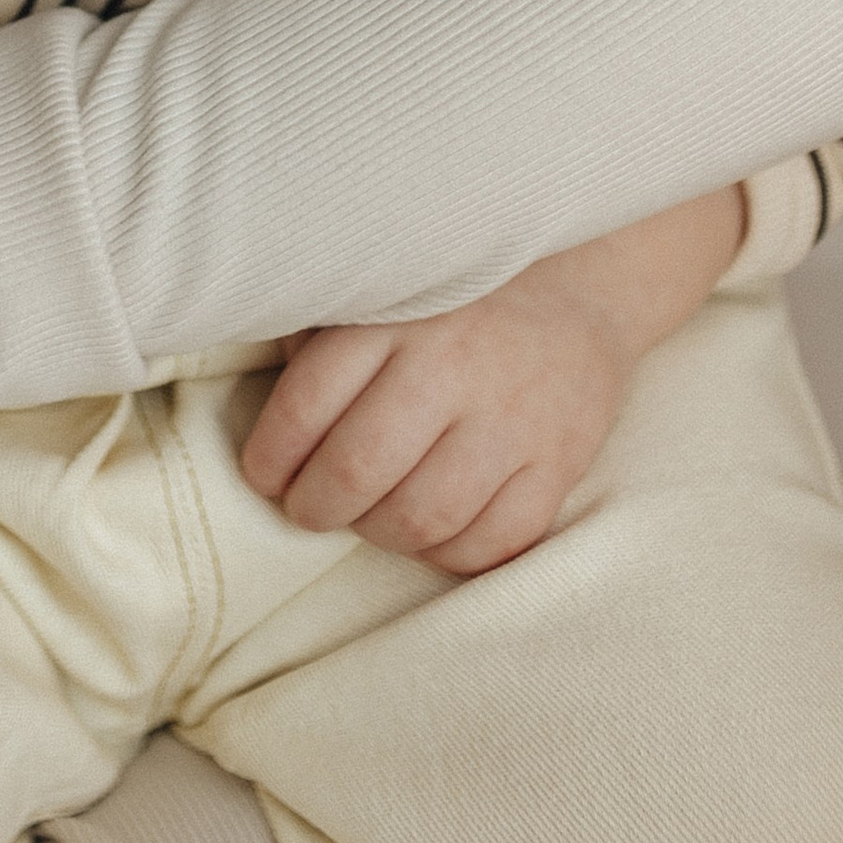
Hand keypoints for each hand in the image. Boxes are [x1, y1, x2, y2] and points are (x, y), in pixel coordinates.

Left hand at [237, 182, 745, 576]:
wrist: (579, 293)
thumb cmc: (452, 300)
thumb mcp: (381, 289)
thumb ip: (320, 333)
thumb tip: (267, 412)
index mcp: (397, 317)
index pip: (307, 404)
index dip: (270, 457)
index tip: (263, 473)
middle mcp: (454, 366)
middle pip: (358, 471)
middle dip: (314, 506)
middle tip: (306, 507)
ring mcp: (512, 420)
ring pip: (422, 518)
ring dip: (377, 534)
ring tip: (366, 517)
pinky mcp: (559, 464)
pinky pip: (491, 543)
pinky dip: (448, 553)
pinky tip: (431, 530)